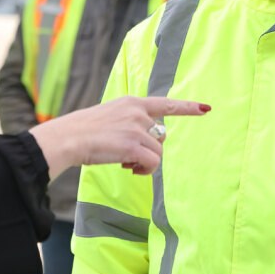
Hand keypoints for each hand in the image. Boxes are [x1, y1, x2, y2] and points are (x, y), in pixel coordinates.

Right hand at [29, 96, 209, 177]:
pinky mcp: (133, 145)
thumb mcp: (110, 116)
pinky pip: (153, 163)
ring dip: (145, 163)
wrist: (68, 137)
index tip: (206, 108)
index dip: (187, 107)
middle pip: (161, 136)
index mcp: (131, 103)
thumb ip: (131, 123)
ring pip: (157, 153)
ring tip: (126, 163)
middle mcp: (137, 113)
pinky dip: (144, 170)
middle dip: (150, 149)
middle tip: (129, 157)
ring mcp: (136, 128)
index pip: (165, 103)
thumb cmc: (84, 131)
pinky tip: (130, 169)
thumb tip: (151, 142)